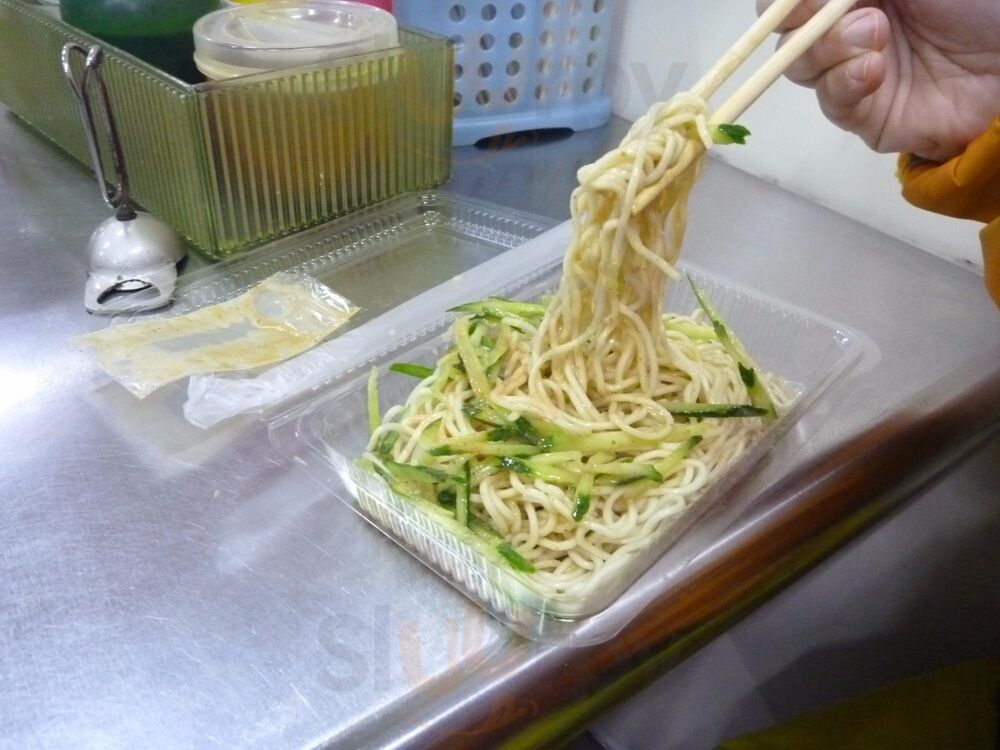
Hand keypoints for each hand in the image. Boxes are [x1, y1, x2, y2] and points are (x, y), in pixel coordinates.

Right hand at [758, 0, 999, 161]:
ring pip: (800, 65)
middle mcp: (848, 30)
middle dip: (798, 18)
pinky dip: (842, 81)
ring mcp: (853, 73)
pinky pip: (830, 101)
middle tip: (823, 7)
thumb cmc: (976, 7)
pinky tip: (872, 69)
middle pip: (787, 31)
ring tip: (874, 34)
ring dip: (826, 45)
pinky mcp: (865, 116)